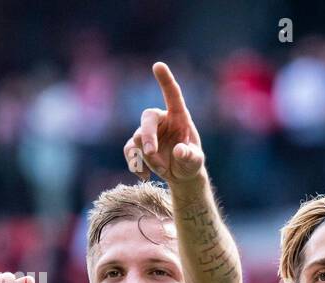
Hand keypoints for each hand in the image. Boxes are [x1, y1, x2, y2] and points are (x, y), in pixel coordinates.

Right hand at [124, 62, 203, 183]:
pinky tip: (144, 176)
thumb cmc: (191, 162)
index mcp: (179, 117)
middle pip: (147, 118)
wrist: (181, 175)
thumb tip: (179, 151)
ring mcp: (147, 132)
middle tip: (150, 152)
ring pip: (137, 138)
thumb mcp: (195, 162)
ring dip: (147, 157)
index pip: (172, 95)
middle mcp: (161, 120)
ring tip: (163, 171)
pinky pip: (129, 150)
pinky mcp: (137, 145)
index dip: (165, 80)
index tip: (158, 65)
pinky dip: (134, 164)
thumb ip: (190, 156)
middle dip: (147, 135)